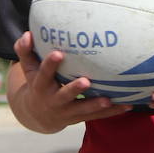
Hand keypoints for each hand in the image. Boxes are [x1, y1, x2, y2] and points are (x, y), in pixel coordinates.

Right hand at [8, 32, 129, 133]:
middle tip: (86, 81)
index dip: (50, 65)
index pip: (44, 74)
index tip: (58, 53)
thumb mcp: (28, 68)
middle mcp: (54, 101)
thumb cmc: (36, 83)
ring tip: (109, 99)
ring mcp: (67, 112)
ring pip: (83, 110)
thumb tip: (28, 34)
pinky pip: (97, 116)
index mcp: (41, 86)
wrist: (37, 115)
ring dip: (96, 105)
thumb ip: (25, 51)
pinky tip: (127, 105)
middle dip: (74, 90)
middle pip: (64, 96)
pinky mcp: (79, 118)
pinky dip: (112, 112)